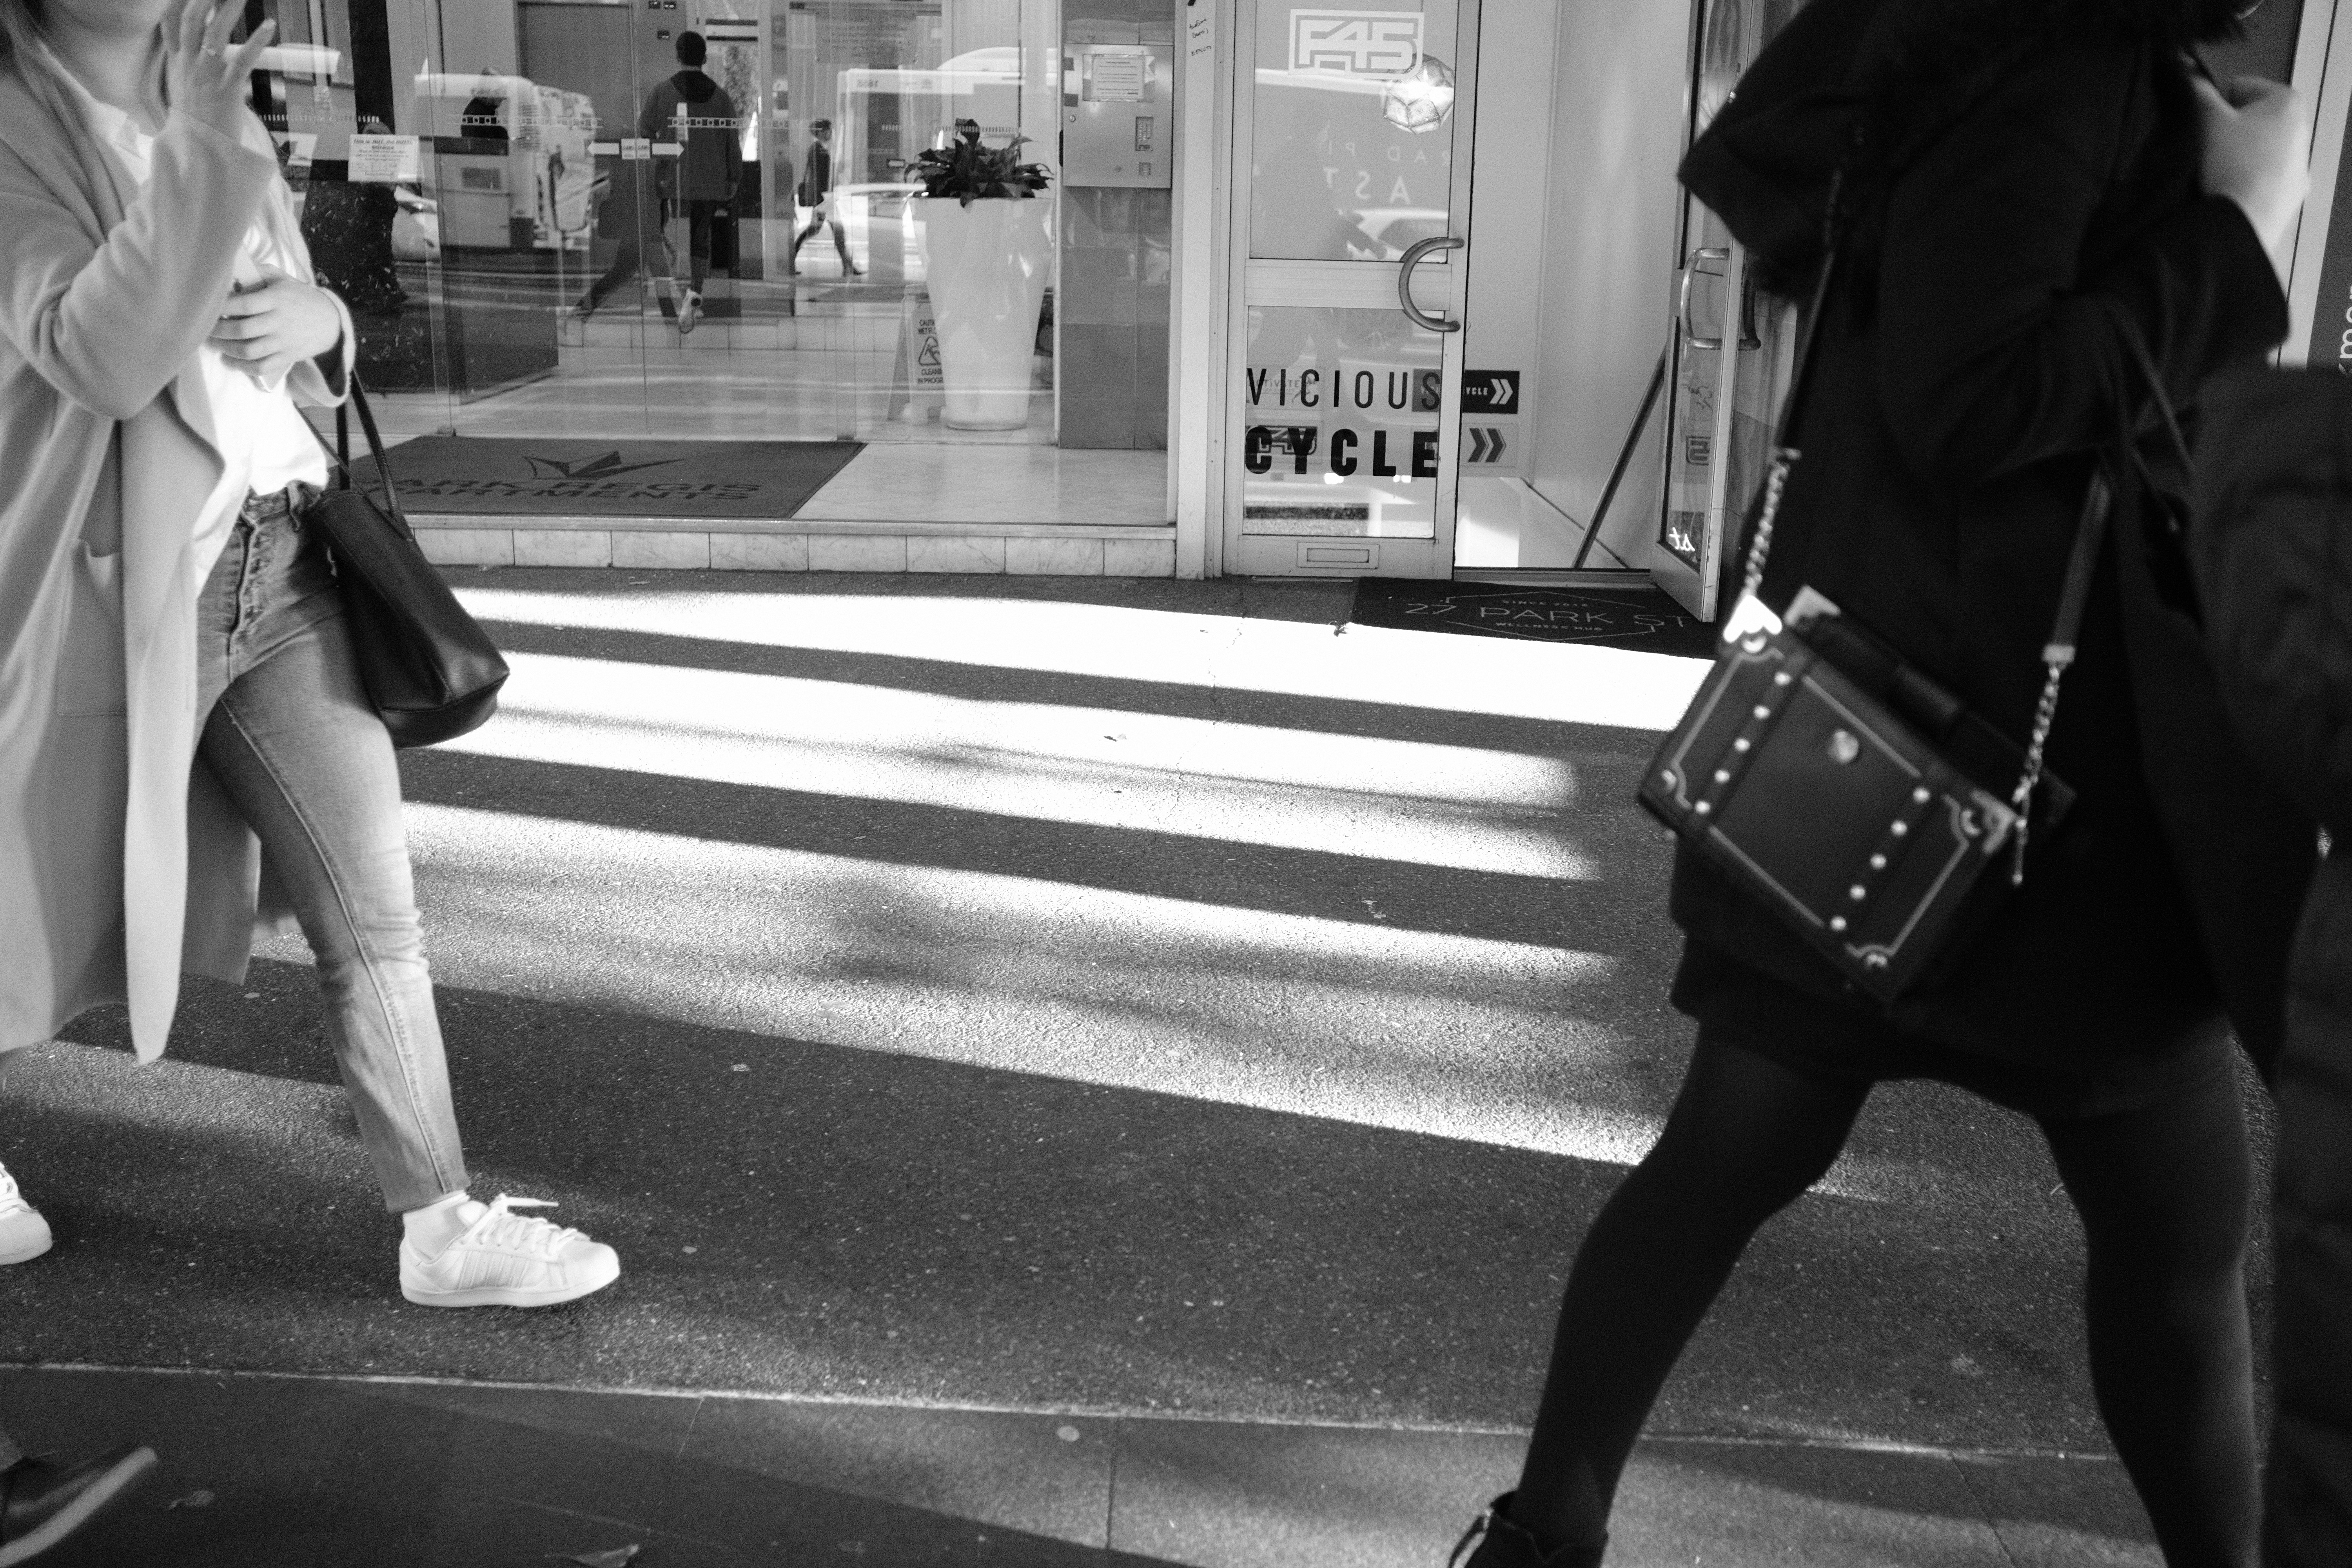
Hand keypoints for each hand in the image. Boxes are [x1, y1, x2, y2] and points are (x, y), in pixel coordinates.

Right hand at [163, 0, 275, 142]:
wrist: (198, 150)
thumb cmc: (196, 117)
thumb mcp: (184, 83)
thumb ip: (190, 59)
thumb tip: (204, 39)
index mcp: (177, 61)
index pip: (172, 20)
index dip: (181, 0)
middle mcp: (188, 64)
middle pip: (193, 20)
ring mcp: (206, 76)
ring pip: (214, 34)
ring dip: (229, 9)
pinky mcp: (227, 91)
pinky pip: (242, 61)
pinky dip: (256, 41)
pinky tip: (269, 26)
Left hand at [208, 271, 341, 385]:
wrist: (330, 323)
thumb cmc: (301, 298)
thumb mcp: (285, 279)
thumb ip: (262, 273)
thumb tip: (235, 271)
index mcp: (277, 299)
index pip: (244, 304)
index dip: (222, 307)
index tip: (209, 307)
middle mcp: (279, 321)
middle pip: (241, 330)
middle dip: (218, 330)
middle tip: (207, 328)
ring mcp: (283, 342)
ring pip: (248, 351)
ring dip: (226, 349)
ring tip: (215, 344)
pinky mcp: (287, 357)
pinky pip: (262, 366)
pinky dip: (243, 367)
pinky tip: (231, 361)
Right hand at [2195, 74, 2310, 255]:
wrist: (2240, 222)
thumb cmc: (2230, 166)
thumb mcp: (2204, 118)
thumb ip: (2195, 90)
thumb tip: (2185, 72)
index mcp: (2288, 102)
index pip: (2240, 87)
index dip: (2215, 103)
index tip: (2205, 123)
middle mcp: (2302, 131)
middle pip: (2252, 120)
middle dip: (2230, 131)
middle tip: (2208, 149)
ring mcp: (2299, 166)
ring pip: (2258, 151)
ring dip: (2237, 157)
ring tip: (2217, 172)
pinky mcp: (2291, 195)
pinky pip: (2262, 179)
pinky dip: (2246, 182)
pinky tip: (2229, 190)